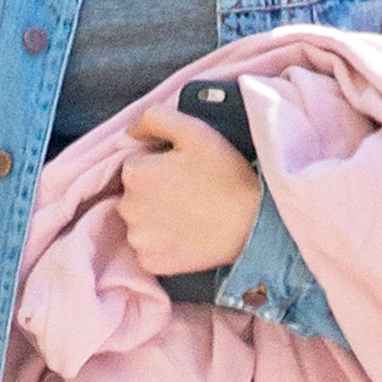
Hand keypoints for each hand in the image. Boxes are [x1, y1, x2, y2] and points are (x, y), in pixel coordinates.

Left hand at [115, 106, 261, 276]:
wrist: (254, 223)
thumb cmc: (226, 173)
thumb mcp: (194, 131)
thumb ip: (155, 118)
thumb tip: (130, 132)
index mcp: (134, 173)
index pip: (137, 163)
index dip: (161, 164)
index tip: (186, 170)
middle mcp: (127, 208)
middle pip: (135, 194)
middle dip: (155, 190)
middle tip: (191, 192)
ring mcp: (138, 239)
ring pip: (141, 222)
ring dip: (157, 218)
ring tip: (191, 214)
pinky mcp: (150, 263)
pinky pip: (149, 249)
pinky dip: (163, 244)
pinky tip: (187, 236)